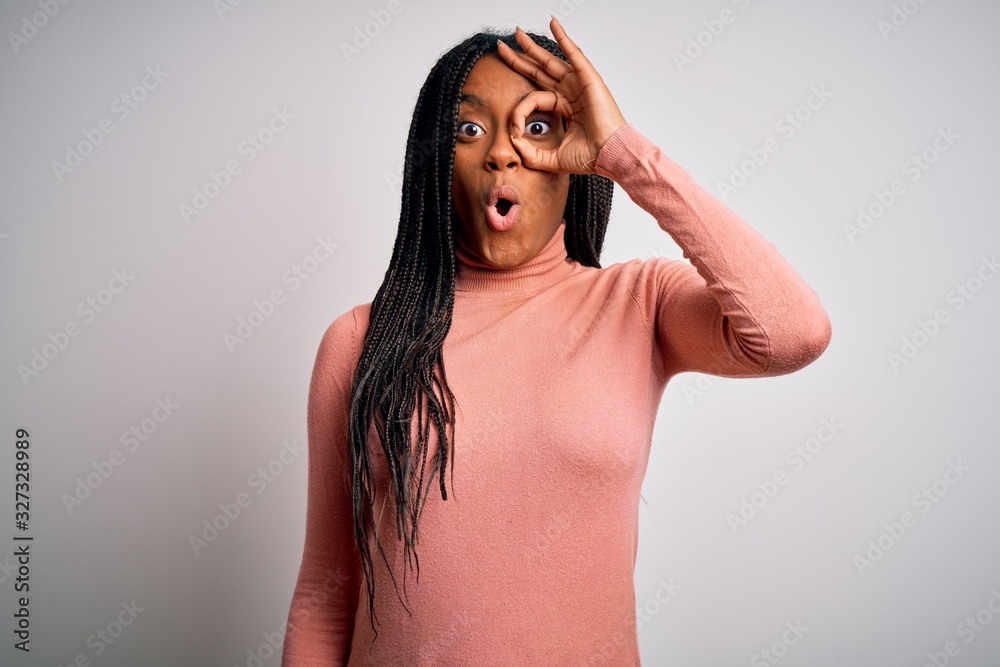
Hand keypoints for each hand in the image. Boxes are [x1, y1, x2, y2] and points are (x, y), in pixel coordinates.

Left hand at [496, 16, 626, 174]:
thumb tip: (513, 142)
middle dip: (520, 59)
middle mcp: (570, 92)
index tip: (513, 130)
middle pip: (539, 71)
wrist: (608, 155)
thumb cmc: (589, 157)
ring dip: (533, 46)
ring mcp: (578, 84)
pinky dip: (563, 38)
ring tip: (516, 33)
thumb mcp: (552, 158)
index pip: (534, 99)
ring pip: (550, 61)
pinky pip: (573, 53)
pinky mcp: (588, 78)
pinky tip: (552, 23)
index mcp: (564, 108)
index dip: (519, 112)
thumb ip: (531, 154)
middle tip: (502, 47)